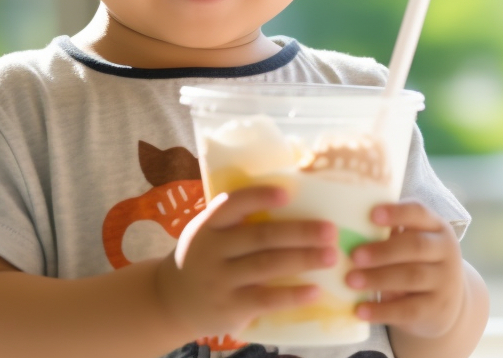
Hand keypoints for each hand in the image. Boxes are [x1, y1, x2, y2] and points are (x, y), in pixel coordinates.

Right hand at [154, 185, 338, 338]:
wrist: (171, 302)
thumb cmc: (203, 260)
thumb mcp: (208, 234)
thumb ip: (237, 222)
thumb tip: (294, 201)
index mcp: (208, 226)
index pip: (232, 204)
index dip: (259, 197)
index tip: (287, 194)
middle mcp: (211, 250)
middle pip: (260, 236)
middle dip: (299, 232)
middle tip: (330, 230)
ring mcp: (219, 280)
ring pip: (266, 266)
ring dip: (303, 259)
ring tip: (331, 256)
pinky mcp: (228, 308)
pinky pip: (265, 299)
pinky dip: (292, 295)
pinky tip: (315, 290)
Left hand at [346, 201, 466, 338]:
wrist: (445, 303)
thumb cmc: (417, 264)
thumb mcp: (411, 246)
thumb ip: (389, 236)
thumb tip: (348, 231)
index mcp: (436, 227)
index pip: (419, 212)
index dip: (397, 213)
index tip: (372, 215)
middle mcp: (446, 251)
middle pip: (416, 246)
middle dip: (383, 251)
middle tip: (354, 256)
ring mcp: (445, 281)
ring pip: (412, 276)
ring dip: (378, 278)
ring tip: (351, 281)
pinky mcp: (437, 309)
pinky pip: (408, 309)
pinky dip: (381, 310)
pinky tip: (360, 310)